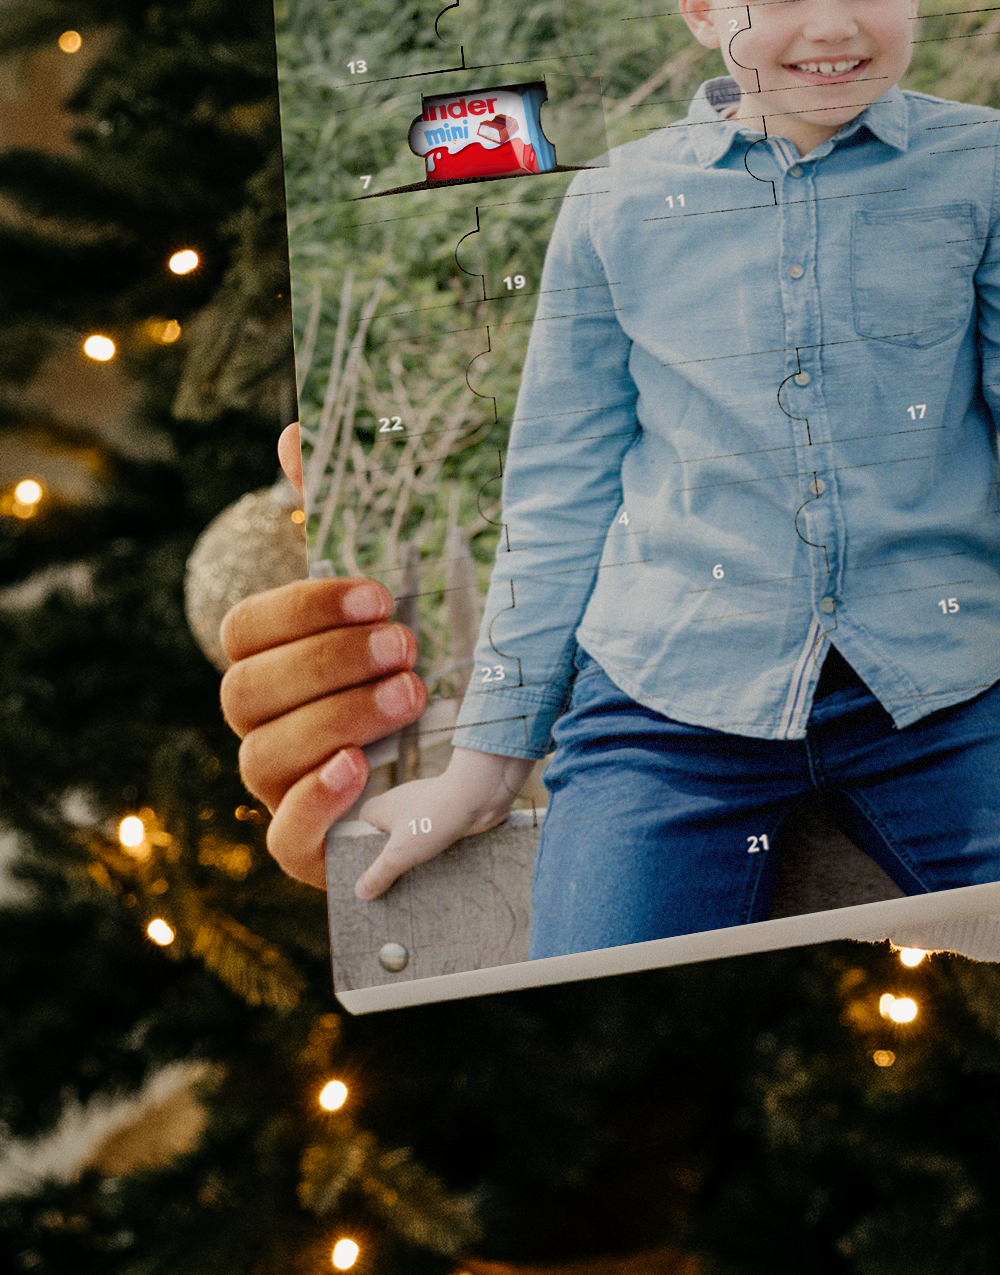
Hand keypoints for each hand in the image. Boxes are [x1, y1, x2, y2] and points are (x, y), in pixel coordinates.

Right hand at [218, 423, 427, 886]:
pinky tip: (359, 770)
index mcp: (274, 662)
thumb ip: (345, 513)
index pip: (243, 629)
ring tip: (412, 695)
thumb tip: (298, 431)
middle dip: (327, 664)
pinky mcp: (312, 851)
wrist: (474, 765)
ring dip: (337, 720)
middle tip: (407, 646)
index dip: (303, 607)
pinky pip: (285, 840)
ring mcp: (282, 791)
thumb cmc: (422, 663)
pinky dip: (315, 803)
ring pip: (261, 759)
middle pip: (245, 692)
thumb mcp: (397, 592)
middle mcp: (265, 726)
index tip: (379, 592)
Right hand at [353, 746, 531, 899]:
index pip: (364, 822)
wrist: (480, 793)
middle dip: (391, 854)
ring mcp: (429, 808)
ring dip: (417, 854)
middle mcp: (404, 803)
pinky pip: (438, 835)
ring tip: (414, 882)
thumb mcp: (399, 853)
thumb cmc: (434, 817)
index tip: (365, 868)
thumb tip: (360, 892)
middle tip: (390, 882)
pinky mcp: (450, 814)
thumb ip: (378, 873)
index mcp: (384, 806)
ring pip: (416, 834)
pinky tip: (440, 870)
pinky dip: (438, 850)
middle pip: (390, 832)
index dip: (361, 843)